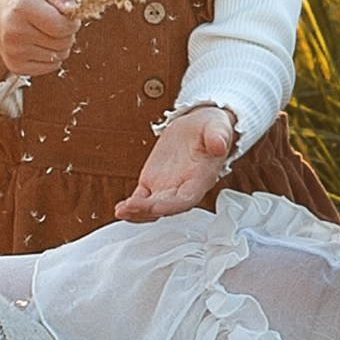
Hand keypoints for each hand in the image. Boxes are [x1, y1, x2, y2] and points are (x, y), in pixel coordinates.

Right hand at [0, 0, 77, 82]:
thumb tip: (72, 9)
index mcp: (21, 7)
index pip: (62, 27)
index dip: (72, 22)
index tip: (66, 15)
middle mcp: (15, 32)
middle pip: (62, 43)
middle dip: (67, 33)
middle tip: (55, 23)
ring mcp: (14, 52)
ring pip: (59, 56)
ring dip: (60, 46)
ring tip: (46, 33)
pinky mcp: (16, 67)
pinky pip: (51, 67)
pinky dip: (52, 57)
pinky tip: (40, 44)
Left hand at [113, 107, 235, 221]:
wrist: (200, 127)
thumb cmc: (212, 129)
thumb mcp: (217, 127)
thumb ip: (218, 137)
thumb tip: (219, 145)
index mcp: (201, 179)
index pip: (186, 199)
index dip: (171, 205)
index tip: (156, 207)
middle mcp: (183, 188)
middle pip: (166, 206)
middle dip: (148, 210)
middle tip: (131, 207)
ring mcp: (167, 188)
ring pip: (151, 207)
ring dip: (137, 212)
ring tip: (122, 211)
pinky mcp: (153, 183)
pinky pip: (141, 198)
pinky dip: (131, 205)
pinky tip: (120, 208)